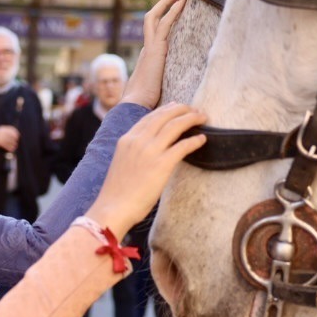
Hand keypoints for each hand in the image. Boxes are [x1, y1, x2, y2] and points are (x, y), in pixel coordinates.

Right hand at [0, 125, 19, 151]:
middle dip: (15, 140)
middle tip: (16, 142)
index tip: (17, 136)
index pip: (13, 130)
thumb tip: (14, 135)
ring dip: (14, 145)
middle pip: (13, 136)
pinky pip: (7, 146)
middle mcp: (3, 132)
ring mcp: (1, 137)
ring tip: (15, 147)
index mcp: (3, 128)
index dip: (16, 133)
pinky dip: (10, 148)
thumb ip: (6, 132)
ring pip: (11, 142)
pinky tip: (11, 149)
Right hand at [86, 102, 207, 236]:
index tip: (177, 108)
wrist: (114, 208)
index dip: (166, 110)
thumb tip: (151, 150)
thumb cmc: (117, 192)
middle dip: (182, 109)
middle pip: (164, 115)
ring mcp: (150, 151)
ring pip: (175, 125)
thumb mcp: (122, 162)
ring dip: (191, 118)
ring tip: (202, 117)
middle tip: (194, 109)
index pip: (150, 117)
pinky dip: (195, 140)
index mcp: (127, 139)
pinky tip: (202, 139)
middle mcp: (138, 141)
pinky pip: (183, 146)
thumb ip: (134, 151)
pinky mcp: (162, 164)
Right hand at [120, 0, 187, 109]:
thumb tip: (179, 97)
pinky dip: (172, 11)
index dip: (163, 18)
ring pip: (155, 17)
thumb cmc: (146, 104)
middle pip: (152, 19)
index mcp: (148, 57)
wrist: (134, 106)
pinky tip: (182, 2)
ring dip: (168, 3)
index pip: (155, 32)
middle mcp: (147, 48)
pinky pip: (163, 24)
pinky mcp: (154, 49)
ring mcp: (149, 47)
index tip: (174, 9)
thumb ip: (164, 87)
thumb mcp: (158, 91)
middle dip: (163, 5)